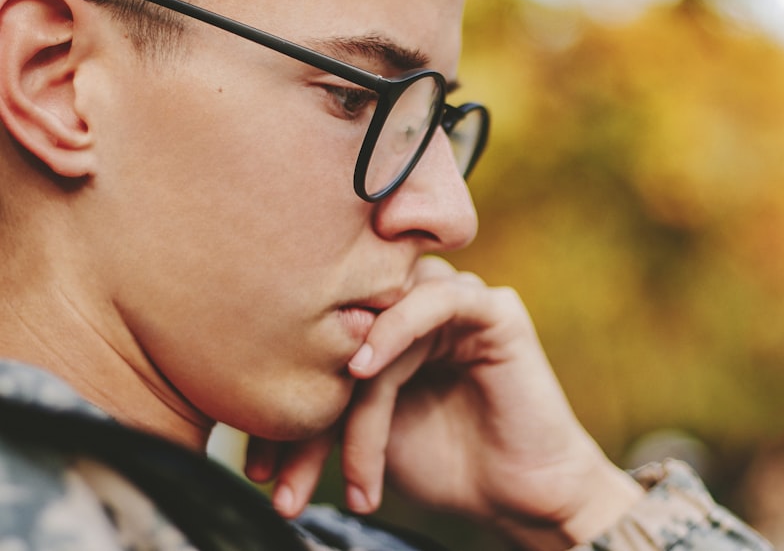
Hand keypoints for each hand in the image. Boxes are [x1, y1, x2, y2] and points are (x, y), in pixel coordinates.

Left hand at [247, 257, 642, 548]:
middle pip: (342, 337)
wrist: (520, 499)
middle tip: (275, 477)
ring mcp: (455, 304)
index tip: (256, 470)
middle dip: (305, 414)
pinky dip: (395, 327)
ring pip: (379, 325)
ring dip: (350, 400)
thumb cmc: (447, 468)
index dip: (281, 406)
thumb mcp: (365, 437)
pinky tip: (363, 368)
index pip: (319, 351)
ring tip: (338, 460)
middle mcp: (416, 311)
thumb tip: (250, 405)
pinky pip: (437, 298)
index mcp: (385, 332)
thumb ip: (324, 405)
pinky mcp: (493, 309)